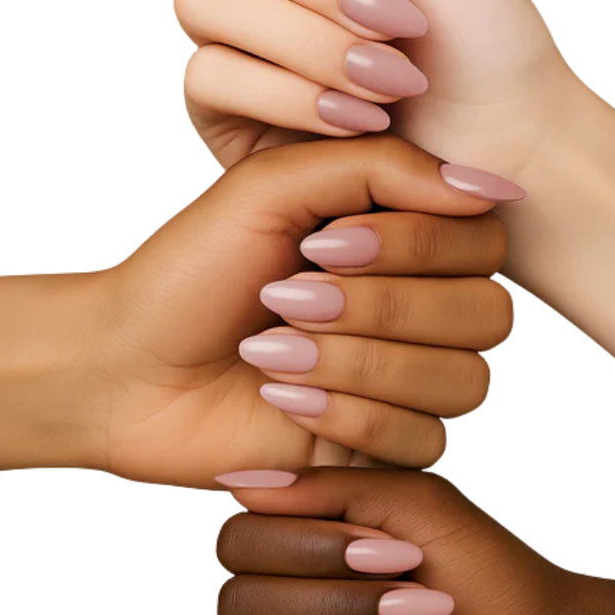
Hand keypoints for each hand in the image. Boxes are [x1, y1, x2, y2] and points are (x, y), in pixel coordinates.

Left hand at [85, 137, 514, 486]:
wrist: (124, 366)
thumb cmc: (193, 269)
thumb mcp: (276, 188)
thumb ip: (382, 169)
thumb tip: (490, 191)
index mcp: (405, 235)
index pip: (481, 239)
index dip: (414, 245)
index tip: (321, 242)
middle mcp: (423, 306)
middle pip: (486, 313)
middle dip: (381, 308)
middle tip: (285, 298)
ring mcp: (409, 379)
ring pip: (464, 381)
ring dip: (360, 363)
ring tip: (271, 350)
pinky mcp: (386, 445)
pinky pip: (425, 441)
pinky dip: (349, 417)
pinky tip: (281, 400)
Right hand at [216, 466, 580, 614]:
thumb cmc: (490, 576)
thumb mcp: (418, 506)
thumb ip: (326, 490)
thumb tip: (236, 484)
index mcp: (302, 546)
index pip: (239, 542)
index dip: (307, 549)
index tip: (396, 553)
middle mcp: (286, 607)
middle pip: (238, 606)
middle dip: (340, 606)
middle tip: (424, 603)